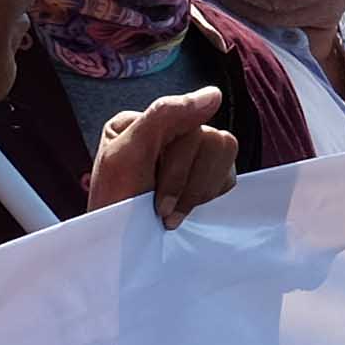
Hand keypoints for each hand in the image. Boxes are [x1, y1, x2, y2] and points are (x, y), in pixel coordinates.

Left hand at [87, 88, 233, 228]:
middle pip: (209, 137)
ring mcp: (194, 156)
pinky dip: (208, 197)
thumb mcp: (127, 153)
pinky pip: (230, 176)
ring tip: (172, 214)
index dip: (176, 159)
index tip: (154, 189)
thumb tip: (215, 94)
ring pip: (225, 152)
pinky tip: (186, 210)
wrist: (118, 250)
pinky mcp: (209, 179)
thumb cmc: (114, 204)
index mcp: (147, 122)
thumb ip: (165, 115)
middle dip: (184, 180)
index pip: (185, 116)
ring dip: (198, 190)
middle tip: (161, 209)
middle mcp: (173, 133)